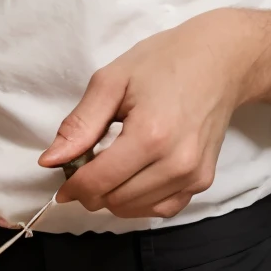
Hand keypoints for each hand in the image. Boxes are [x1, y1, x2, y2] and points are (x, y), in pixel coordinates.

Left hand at [39, 10, 253, 218]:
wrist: (220, 61)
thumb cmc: (164, 62)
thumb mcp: (112, 80)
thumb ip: (80, 124)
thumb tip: (50, 161)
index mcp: (150, 135)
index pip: (98, 182)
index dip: (72, 185)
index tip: (62, 177)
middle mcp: (176, 163)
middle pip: (114, 201)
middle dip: (92, 188)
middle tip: (89, 160)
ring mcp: (193, 176)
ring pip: (135, 210)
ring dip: (115, 195)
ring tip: (113, 163)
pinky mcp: (203, 182)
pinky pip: (161, 208)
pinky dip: (140, 200)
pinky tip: (135, 176)